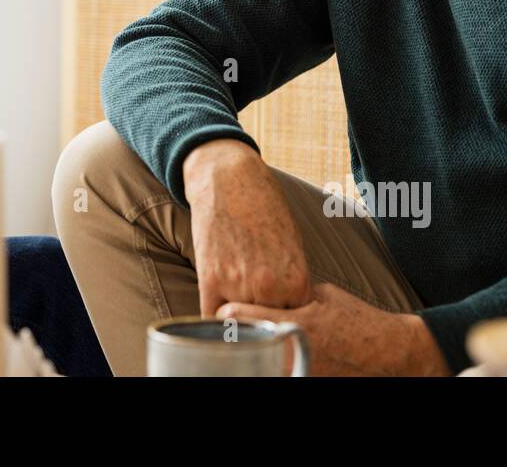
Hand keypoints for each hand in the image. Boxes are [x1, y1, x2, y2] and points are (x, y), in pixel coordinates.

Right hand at [183, 139, 311, 318]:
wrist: (230, 178)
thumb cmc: (265, 207)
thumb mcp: (293, 247)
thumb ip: (291, 285)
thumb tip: (289, 313)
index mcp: (297, 281)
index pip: (294, 324)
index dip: (285, 323)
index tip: (278, 320)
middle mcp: (270, 288)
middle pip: (267, 328)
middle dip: (262, 324)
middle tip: (256, 314)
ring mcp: (238, 284)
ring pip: (239, 326)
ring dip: (237, 322)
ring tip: (238, 306)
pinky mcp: (210, 278)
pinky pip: (212, 318)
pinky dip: (215, 320)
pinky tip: (218, 310)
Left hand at [218, 283, 451, 375]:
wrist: (387, 352)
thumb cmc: (356, 319)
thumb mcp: (322, 294)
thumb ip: (290, 293)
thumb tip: (264, 288)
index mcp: (294, 320)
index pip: (239, 315)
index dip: (227, 312)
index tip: (225, 310)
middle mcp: (293, 348)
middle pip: (239, 344)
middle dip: (233, 336)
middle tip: (228, 331)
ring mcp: (298, 370)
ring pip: (254, 363)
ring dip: (248, 353)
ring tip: (246, 345)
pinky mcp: (305, 381)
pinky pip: (275, 373)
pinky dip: (267, 366)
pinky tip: (267, 358)